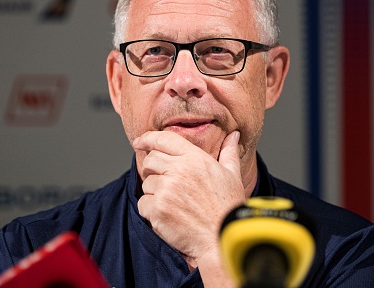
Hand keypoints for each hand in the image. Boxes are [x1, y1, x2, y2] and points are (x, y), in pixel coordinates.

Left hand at [134, 130, 244, 263]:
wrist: (221, 239)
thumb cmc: (227, 208)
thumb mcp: (232, 175)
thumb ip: (228, 152)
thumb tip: (233, 134)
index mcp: (195, 158)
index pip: (164, 139)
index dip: (148, 138)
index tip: (139, 141)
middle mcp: (179, 170)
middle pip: (150, 160)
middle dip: (152, 169)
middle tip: (162, 181)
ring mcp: (167, 190)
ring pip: (146, 183)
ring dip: (154, 192)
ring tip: (173, 204)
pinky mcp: (158, 209)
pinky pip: (142, 203)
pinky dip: (150, 210)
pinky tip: (167, 216)